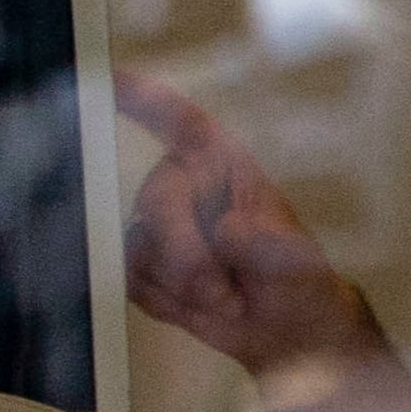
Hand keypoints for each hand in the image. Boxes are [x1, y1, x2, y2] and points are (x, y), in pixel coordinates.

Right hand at [118, 73, 387, 382]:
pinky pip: (132, 281)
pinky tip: (197, 307)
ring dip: (184, 289)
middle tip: (228, 295)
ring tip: (226, 299)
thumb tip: (224, 230)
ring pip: (141, 250)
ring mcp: (157, 225)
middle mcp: (182, 186)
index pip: (182, 125)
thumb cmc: (296, 280)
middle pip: (156, 206)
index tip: (114, 80)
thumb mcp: (293, 260)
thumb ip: (262, 243)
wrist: (285, 331)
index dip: (145, 100)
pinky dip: (167, 304)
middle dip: (189, 259)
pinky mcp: (141, 263)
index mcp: (223, 166)